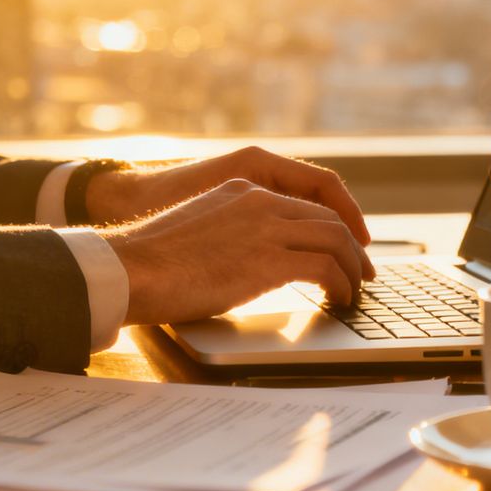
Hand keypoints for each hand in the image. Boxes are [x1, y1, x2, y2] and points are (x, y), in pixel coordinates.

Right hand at [102, 179, 374, 324]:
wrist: (129, 269)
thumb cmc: (149, 264)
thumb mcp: (196, 233)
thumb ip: (227, 238)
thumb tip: (239, 267)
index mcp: (240, 189)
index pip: (303, 202)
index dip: (331, 227)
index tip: (341, 249)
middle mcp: (258, 201)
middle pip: (328, 218)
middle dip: (352, 248)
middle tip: (361, 274)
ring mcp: (265, 227)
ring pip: (335, 240)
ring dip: (351, 269)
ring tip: (354, 292)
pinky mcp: (268, 259)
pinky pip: (325, 268)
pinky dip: (340, 284)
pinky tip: (338, 300)